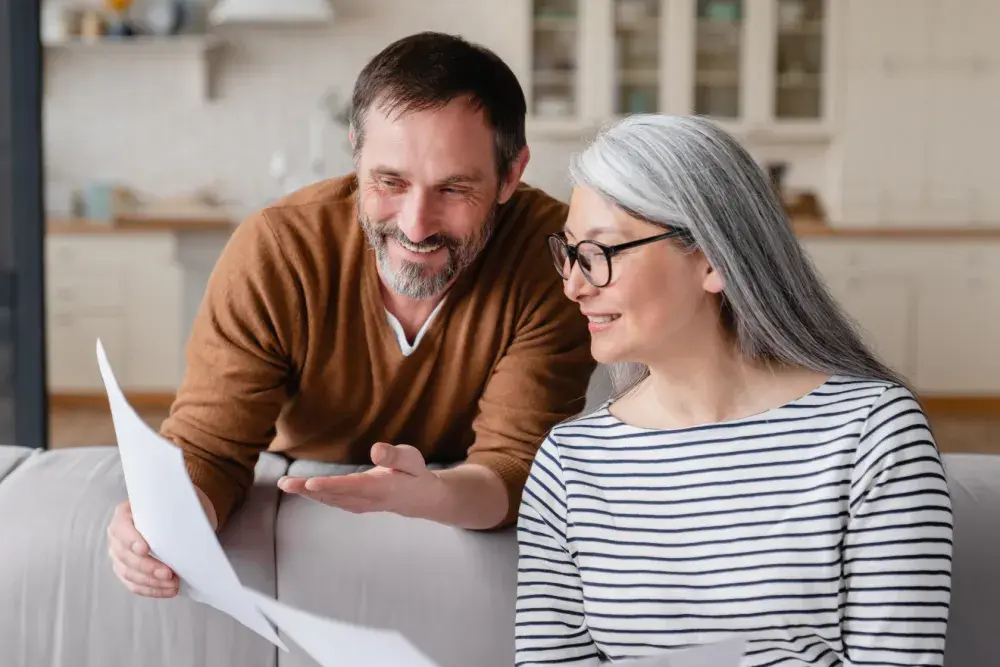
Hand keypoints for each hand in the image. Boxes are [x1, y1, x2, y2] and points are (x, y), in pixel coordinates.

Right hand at [106, 500, 178, 597]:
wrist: (180, 513)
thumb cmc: (178, 504)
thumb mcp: (178, 499)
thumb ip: (174, 507)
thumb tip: (183, 523)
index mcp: (124, 513)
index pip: (122, 528)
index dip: (131, 540)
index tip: (145, 549)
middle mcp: (117, 535)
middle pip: (125, 555)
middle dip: (147, 567)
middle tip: (168, 573)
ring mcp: (119, 554)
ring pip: (129, 573)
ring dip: (151, 582)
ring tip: (173, 583)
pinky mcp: (127, 570)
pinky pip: (134, 584)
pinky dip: (151, 590)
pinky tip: (168, 591)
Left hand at [277, 442, 445, 517]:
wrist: (420, 499)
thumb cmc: (415, 474)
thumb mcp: (412, 459)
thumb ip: (395, 455)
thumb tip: (375, 450)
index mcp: (381, 488)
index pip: (352, 486)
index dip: (331, 485)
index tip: (310, 483)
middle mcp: (367, 500)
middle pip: (333, 495)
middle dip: (307, 490)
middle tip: (284, 483)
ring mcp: (360, 505)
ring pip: (329, 500)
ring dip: (306, 493)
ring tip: (285, 484)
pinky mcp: (355, 504)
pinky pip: (332, 501)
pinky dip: (315, 496)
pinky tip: (301, 489)